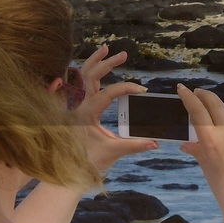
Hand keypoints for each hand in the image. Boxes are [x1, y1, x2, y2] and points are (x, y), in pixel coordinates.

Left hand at [71, 44, 157, 172]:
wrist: (68, 174)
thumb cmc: (89, 163)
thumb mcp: (113, 152)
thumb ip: (134, 145)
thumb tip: (155, 143)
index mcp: (86, 113)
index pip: (108, 92)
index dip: (126, 88)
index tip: (142, 91)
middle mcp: (77, 105)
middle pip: (89, 75)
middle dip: (107, 62)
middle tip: (124, 54)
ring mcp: (74, 106)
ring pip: (80, 76)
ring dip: (94, 62)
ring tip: (106, 48)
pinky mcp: (75, 110)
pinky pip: (78, 86)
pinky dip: (85, 73)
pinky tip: (93, 67)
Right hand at [175, 84, 223, 215]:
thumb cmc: (222, 188)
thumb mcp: (206, 167)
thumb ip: (197, 151)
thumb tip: (188, 144)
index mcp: (211, 140)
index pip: (197, 111)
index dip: (188, 97)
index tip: (183, 89)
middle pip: (216, 105)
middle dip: (205, 95)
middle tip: (199, 91)